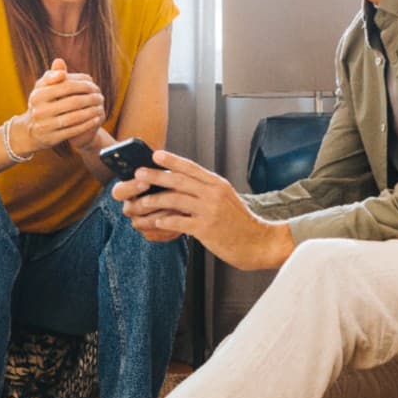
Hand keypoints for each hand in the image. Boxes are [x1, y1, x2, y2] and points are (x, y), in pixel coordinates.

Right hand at [12, 59, 104, 153]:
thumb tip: (60, 61)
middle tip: (101, 96)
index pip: (66, 85)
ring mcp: (45, 125)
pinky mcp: (52, 138)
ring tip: (100, 106)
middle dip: (90, 98)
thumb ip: (53, 74)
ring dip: (91, 111)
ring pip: (75, 117)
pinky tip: (96, 119)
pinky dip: (88, 124)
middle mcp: (40, 110)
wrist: (31, 130)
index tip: (93, 84)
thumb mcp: (43, 87)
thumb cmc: (42, 103)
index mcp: (38, 95)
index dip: (83, 84)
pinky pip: (74, 130)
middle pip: (73, 102)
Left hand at [114, 150, 294, 270]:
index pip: (192, 167)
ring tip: (141, 201)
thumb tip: (186, 184)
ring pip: (175, 200)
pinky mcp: (206, 229)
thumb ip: (208, 190)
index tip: (156, 154)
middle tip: (138, 174)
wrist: (258, 242)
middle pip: (179, 181)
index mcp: (218, 184)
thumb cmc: (240, 223)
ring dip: (155, 200)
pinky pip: (179, 222)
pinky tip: (155, 221)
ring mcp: (209, 211)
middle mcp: (213, 194)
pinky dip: (164, 221)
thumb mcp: (227, 199)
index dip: (172, 160)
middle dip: (156, 176)